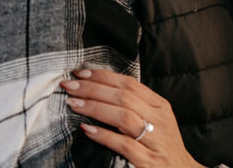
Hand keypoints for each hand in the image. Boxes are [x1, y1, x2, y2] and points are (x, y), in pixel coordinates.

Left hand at [61, 70, 203, 167]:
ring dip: (95, 108)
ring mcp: (155, 141)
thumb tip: (102, 89)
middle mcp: (159, 120)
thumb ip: (136, 105)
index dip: (103, 76)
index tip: (81, 73)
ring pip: (123, 117)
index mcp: (160, 106)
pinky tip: (86, 129)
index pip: (130, 84)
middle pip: (124, 97)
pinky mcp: (148, 162)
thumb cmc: (162, 145)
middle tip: (70, 86)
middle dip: (93, 89)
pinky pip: (123, 145)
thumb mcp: (156, 120)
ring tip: (74, 103)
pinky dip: (104, 136)